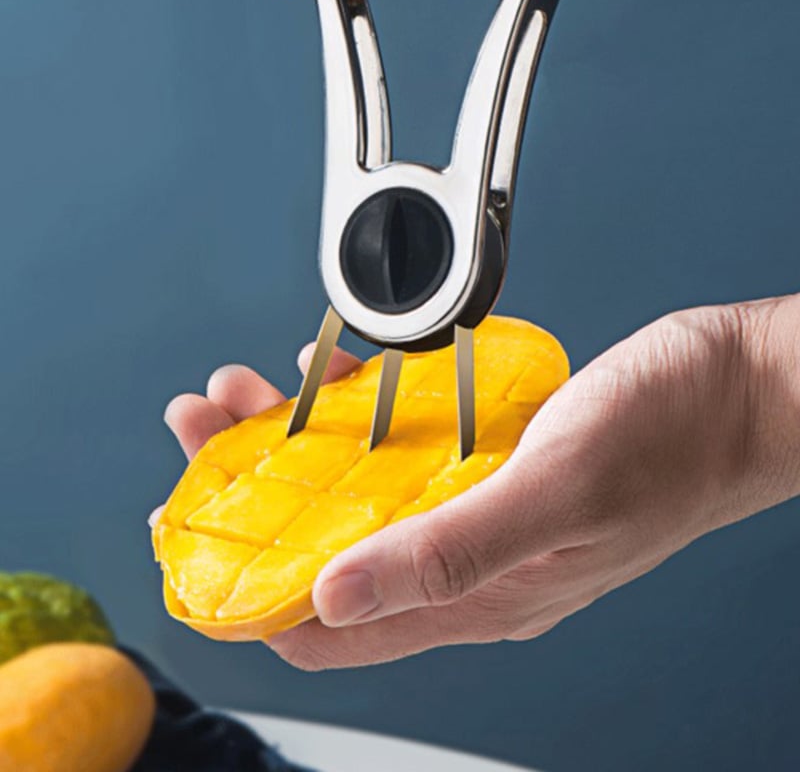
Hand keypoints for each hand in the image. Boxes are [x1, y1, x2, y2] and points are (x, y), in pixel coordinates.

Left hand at [160, 296, 799, 668]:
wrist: (734, 392)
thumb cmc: (671, 440)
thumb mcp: (560, 493)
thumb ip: (449, 552)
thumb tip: (332, 597)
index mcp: (480, 595)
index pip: (332, 623)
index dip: (250, 589)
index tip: (190, 540)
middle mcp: (465, 558)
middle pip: (326, 545)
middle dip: (253, 495)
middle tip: (202, 437)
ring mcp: (474, 505)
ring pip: (356, 491)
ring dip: (293, 447)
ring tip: (242, 398)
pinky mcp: (487, 457)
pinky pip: (398, 446)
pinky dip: (354, 416)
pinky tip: (328, 380)